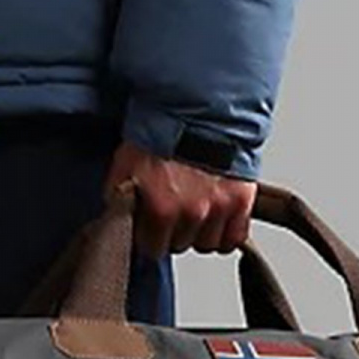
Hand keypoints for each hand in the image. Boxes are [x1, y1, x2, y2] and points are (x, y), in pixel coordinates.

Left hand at [104, 139, 255, 257]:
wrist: (196, 109)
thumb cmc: (159, 134)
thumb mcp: (124, 168)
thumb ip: (121, 202)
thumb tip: (117, 222)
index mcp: (161, 209)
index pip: (151, 249)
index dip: (148, 235)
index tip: (149, 225)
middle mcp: (192, 212)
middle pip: (179, 246)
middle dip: (173, 231)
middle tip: (172, 208)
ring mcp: (219, 208)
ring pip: (207, 244)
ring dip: (199, 231)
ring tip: (194, 208)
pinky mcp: (241, 202)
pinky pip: (234, 238)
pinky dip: (226, 231)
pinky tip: (215, 216)